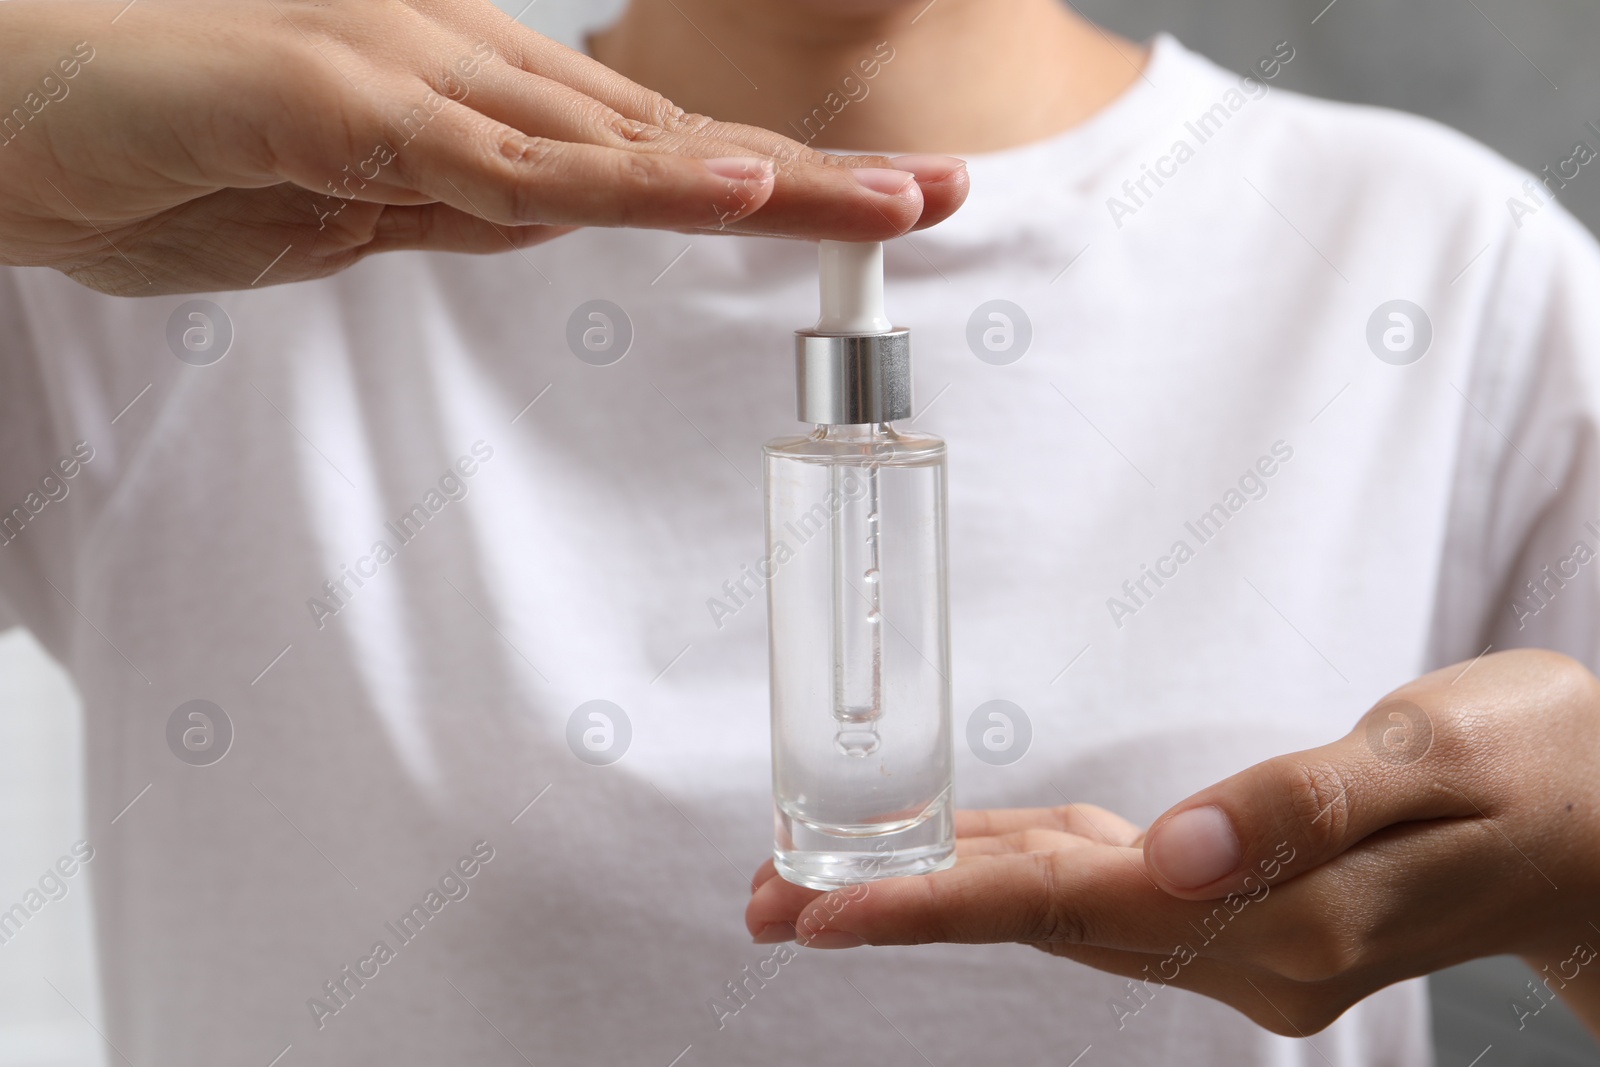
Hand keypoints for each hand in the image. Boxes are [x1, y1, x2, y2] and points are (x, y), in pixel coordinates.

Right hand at [0, 0, 966, 293]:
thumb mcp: (342, 216)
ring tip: (896, 194)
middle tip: (942, 191)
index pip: (649, 151)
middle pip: (668, 135)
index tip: (875, 205)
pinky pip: (504, 160)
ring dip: (762, 171)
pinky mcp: (339, 101)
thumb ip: (451, 211)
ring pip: (620, 139)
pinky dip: (623, 182)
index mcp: (469, 106)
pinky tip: (721, 188)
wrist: (0, 114)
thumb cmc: (160, 154)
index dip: (766, 179)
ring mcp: (408, 78)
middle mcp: (462, 72)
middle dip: (810, 170)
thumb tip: (547, 222)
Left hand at [747, 650, 1599, 1035]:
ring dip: (942, 893)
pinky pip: (1104, 890)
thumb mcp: (1435, 757)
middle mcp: (1244, 952)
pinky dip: (1021, 867)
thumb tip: (1167, 852)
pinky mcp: (1242, 909)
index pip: (1069, 905)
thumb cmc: (1543, 770)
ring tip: (821, 884)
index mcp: (1281, 918)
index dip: (932, 904)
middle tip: (763, 901)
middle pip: (1037, 922)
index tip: (815, 913)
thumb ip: (1296, 806)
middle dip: (898, 909)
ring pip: (1059, 909)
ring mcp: (1241, 941)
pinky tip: (963, 851)